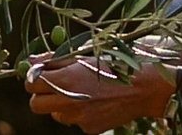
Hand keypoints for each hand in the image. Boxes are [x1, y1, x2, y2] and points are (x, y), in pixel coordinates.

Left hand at [25, 56, 175, 133]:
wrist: (150, 87)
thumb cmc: (123, 63)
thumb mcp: (91, 54)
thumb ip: (58, 58)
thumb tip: (33, 60)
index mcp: (68, 78)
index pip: (31, 83)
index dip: (35, 77)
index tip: (43, 72)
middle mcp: (69, 100)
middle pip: (35, 104)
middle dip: (41, 95)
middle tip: (55, 85)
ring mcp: (79, 117)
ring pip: (56, 114)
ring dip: (62, 104)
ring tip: (83, 92)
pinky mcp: (90, 128)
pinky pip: (76, 120)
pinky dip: (81, 112)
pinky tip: (98, 100)